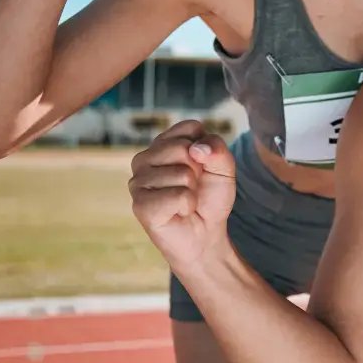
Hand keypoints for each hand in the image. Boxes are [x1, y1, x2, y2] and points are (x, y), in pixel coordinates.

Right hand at [129, 120, 236, 271]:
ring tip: (184, 201)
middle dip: (199, 171)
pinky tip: (178, 212)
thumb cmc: (209, 198)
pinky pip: (179, 196)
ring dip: (193, 191)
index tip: (202, 167)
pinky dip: (188, 206)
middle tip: (193, 187)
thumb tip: (196, 149)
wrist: (205, 235)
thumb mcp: (223, 168)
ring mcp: (138, 181)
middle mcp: (145, 158)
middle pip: (183, 148)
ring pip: (182, 173)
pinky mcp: (140, 205)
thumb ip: (217, 150)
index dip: (206, 149)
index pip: (190, 127)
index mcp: (162, 143)